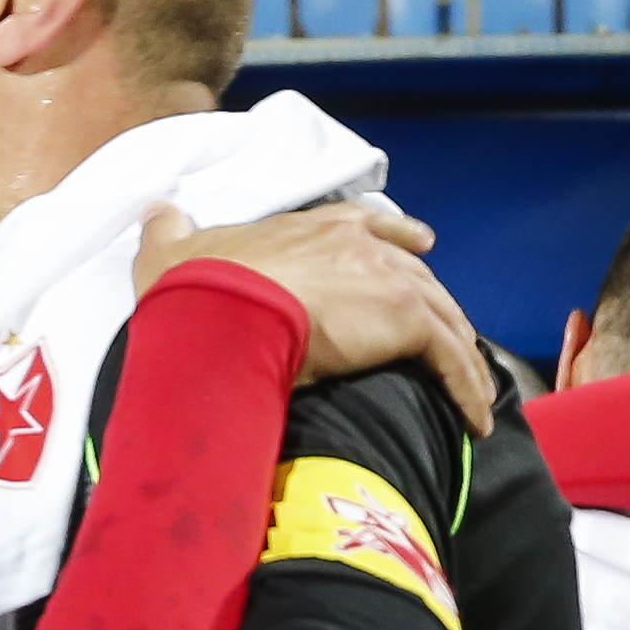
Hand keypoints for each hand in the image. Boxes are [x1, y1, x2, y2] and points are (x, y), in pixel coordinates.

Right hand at [134, 202, 495, 437]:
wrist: (218, 310)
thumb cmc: (193, 287)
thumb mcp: (169, 249)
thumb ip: (169, 230)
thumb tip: (157, 211)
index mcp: (314, 227)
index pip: (369, 225)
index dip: (397, 236)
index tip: (422, 244)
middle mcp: (360, 245)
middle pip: (418, 274)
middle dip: (437, 306)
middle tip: (454, 336)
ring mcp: (388, 280)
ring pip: (445, 318)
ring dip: (462, 359)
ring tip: (473, 395)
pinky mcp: (404, 320)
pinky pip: (451, 358)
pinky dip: (466, 388)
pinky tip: (472, 419)